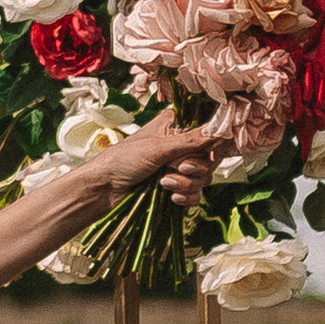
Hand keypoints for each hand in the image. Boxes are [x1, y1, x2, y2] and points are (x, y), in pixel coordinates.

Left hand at [94, 114, 217, 210]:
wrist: (104, 190)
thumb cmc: (122, 161)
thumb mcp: (159, 147)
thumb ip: (191, 140)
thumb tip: (220, 130)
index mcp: (176, 126)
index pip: (208, 132)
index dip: (212, 144)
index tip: (210, 152)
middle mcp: (180, 145)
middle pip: (210, 158)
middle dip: (196, 167)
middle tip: (178, 167)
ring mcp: (178, 168)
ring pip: (204, 178)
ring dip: (186, 183)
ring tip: (164, 182)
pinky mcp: (175, 188)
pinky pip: (196, 195)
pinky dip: (186, 197)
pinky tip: (170, 197)